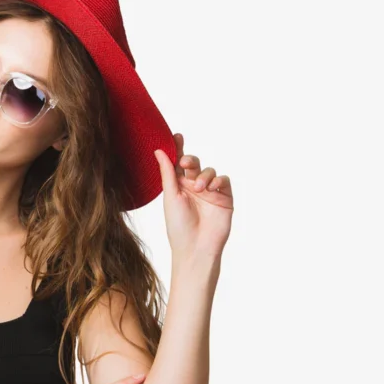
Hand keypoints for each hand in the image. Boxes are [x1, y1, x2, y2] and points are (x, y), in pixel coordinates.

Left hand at [154, 132, 233, 258]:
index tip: (176, 135)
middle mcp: (194, 187)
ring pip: (210, 170)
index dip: (178, 149)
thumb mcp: (170, 196)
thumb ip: (167, 172)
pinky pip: (224, 180)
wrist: (196, 248)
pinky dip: (219, 180)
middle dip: (191, 160)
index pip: (178, 163)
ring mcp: (210, 192)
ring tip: (199, 188)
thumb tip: (159, 150)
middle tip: (186, 163)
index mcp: (178, 186)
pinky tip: (212, 188)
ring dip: (204, 175)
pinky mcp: (224, 198)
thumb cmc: (178, 226)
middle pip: (195, 164)